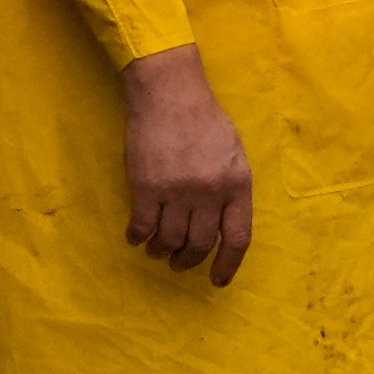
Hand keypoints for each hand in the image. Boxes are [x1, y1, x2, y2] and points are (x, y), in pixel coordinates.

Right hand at [122, 46, 252, 286]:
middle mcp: (210, 192)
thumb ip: (231, 188)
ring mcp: (178, 191)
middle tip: (178, 263)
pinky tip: (136, 237)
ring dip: (161, 250)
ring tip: (158, 249)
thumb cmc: (204, 120)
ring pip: (169, 240)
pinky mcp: (146, 186)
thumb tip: (223, 223)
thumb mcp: (234, 154)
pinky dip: (138, 237)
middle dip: (188, 260)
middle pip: (200, 244)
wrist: (170, 93)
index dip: (228, 265)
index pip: (237, 238)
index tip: (217, 280)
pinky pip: (142, 226)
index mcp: (237, 185)